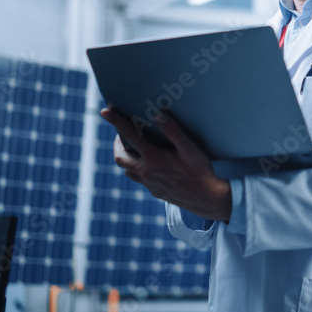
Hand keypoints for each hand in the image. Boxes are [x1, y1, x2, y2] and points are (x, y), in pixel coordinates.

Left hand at [101, 107, 231, 222]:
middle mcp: (147, 172)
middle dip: (116, 143)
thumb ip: (173, 131)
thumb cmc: (200, 172)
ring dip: (125, 157)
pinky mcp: (155, 191)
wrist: (206, 199)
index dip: (116, 121)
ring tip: (133, 147)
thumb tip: (158, 115)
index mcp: (153, 159)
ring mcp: (150, 184)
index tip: (104, 111)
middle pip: (120, 157)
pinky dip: (136, 168)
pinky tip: (147, 164)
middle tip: (122, 133)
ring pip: (127, 170)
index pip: (130, 135)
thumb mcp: (190, 149)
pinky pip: (138, 179)